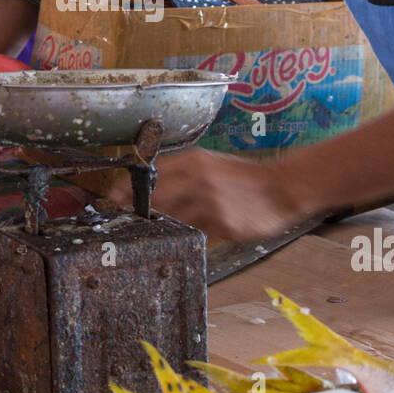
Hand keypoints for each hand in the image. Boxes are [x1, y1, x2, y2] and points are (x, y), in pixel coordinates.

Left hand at [107, 149, 310, 242]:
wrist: (281, 188)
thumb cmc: (244, 176)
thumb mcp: (212, 164)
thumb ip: (183, 173)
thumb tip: (150, 187)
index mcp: (195, 161)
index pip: (152, 174)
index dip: (128, 187)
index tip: (111, 197)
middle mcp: (199, 179)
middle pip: (156, 197)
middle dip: (138, 209)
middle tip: (124, 218)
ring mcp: (210, 202)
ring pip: (174, 217)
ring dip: (164, 224)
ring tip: (159, 228)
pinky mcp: (222, 224)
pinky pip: (196, 231)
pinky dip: (190, 231)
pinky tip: (193, 231)